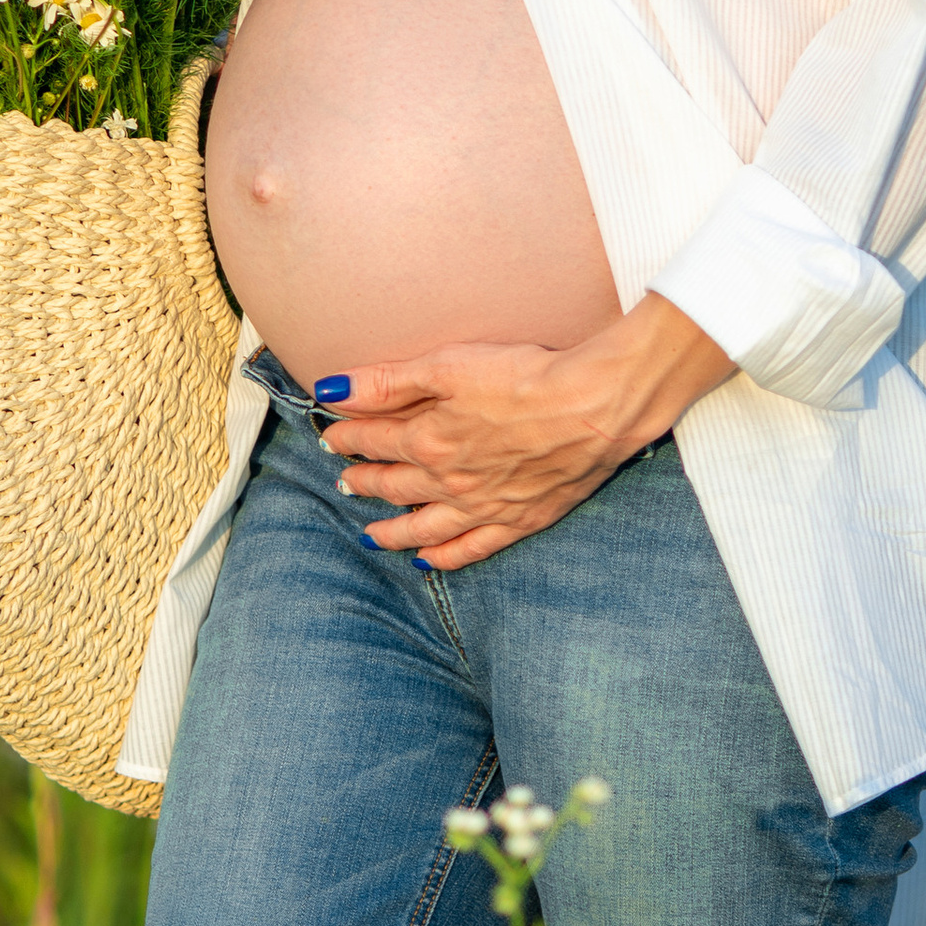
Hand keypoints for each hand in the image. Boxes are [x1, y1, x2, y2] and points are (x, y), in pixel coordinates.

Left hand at [318, 295, 732, 569]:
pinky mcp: (519, 521)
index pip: (374, 440)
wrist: (593, 408)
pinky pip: (471, 549)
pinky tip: (429, 560)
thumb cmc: (525, 377)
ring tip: (370, 533)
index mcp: (428, 442)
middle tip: (344, 481)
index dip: (348, 437)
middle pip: (393, 485)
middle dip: (364, 481)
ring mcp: (483, 508)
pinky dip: (445, 557)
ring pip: (423, 527)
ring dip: (392, 530)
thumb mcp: (448, 365)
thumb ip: (387, 381)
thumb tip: (331, 390)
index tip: (332, 435)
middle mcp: (449, 483)